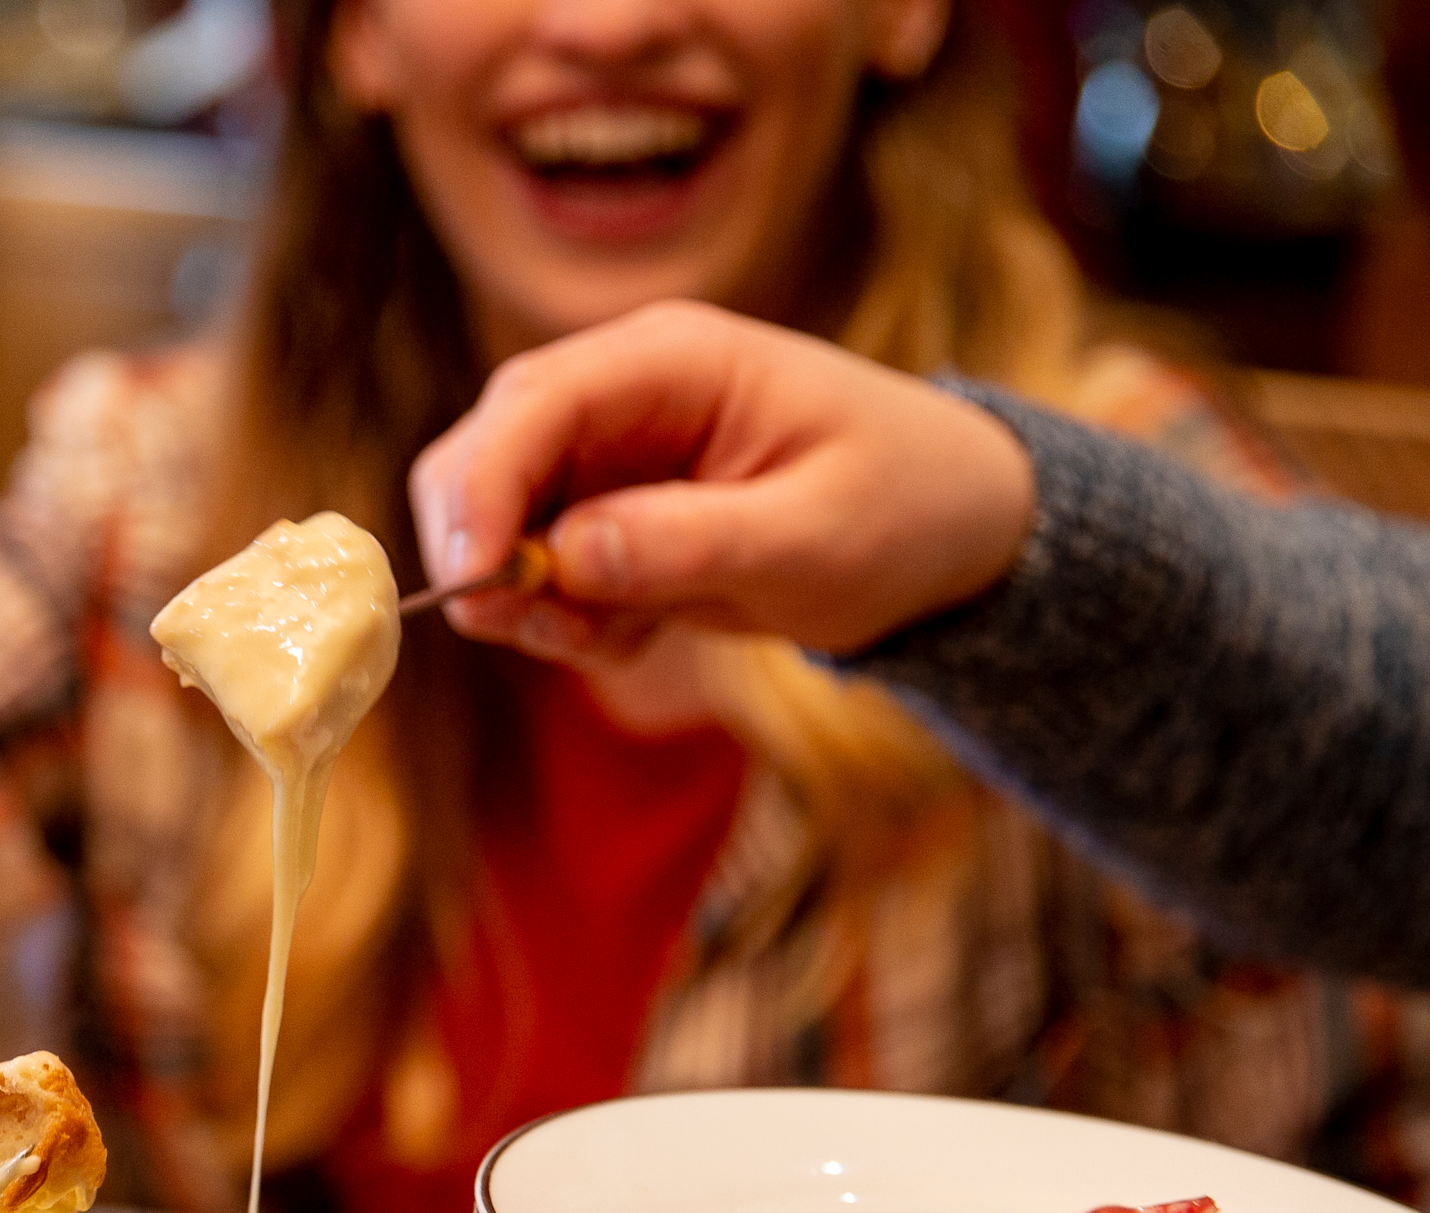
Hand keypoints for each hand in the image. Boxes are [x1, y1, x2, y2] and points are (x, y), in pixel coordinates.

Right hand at [408, 299, 1037, 664]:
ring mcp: (606, 455)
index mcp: (672, 359)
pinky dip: (565, 619)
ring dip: (528, 600)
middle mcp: (620, 394)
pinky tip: (644, 629)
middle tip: (540, 631)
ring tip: (622, 635)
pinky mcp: (605, 515)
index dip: (482, 492)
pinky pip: (534, 572)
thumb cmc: (906, 507)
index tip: (475, 587)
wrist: (954, 530)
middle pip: (481, 454)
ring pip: (495, 523)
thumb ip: (689, 541)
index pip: (532, 404)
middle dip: (484, 550)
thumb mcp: (814, 535)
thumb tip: (564, 554)